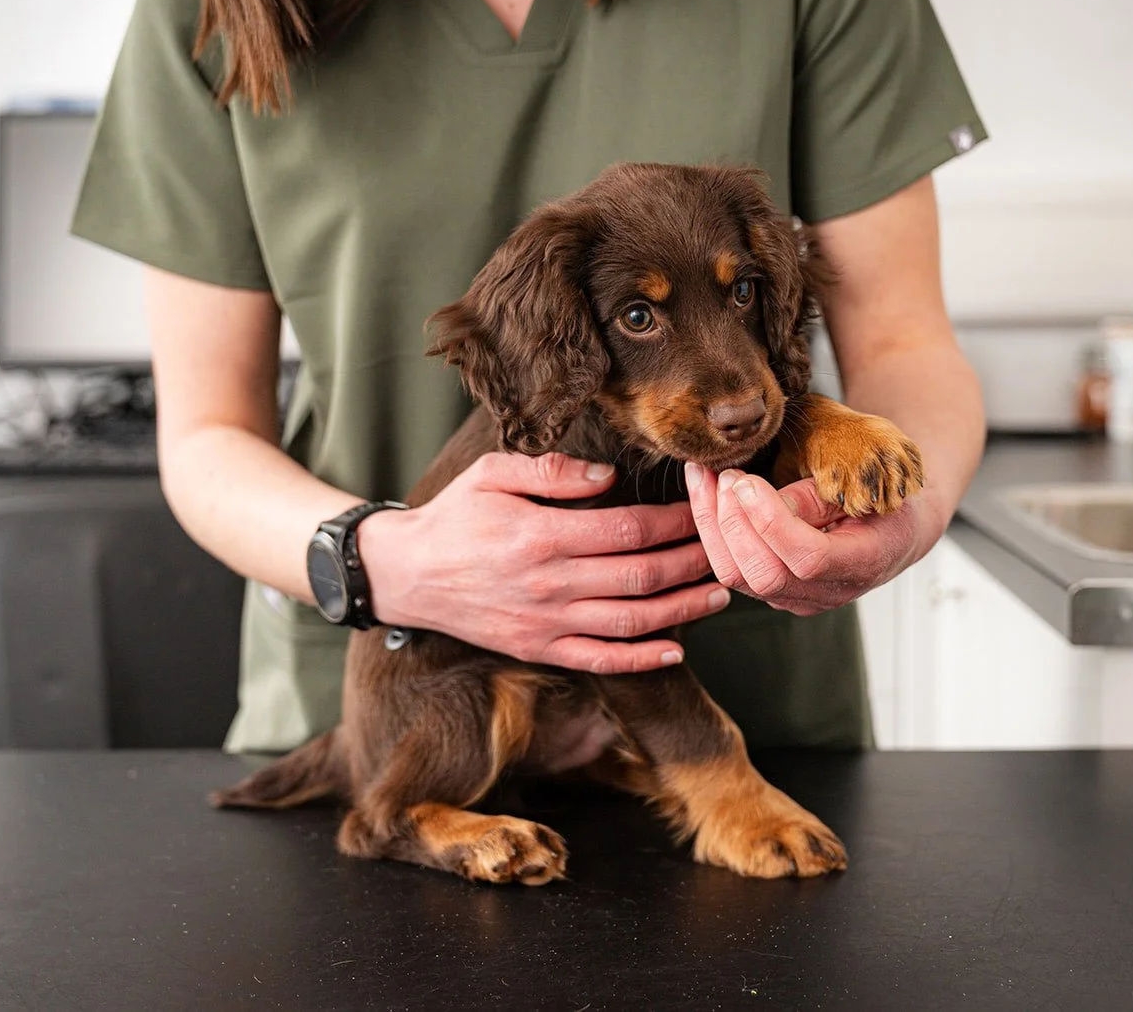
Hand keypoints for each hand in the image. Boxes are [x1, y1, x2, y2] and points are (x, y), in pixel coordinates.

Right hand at [358, 452, 730, 673]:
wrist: (407, 574)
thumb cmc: (454, 516)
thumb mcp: (493, 473)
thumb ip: (552, 471)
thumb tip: (608, 476)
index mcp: (541, 534)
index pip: (627, 529)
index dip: (672, 521)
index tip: (701, 509)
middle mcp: (549, 583)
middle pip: (640, 575)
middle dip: (691, 562)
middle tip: (724, 549)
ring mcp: (546, 622)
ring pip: (630, 621)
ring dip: (682, 610)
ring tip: (718, 595)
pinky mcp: (539, 649)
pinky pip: (600, 660)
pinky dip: (641, 659)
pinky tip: (675, 650)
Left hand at [684, 462, 942, 616]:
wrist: (894, 533)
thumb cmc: (883, 503)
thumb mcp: (861, 488)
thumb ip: (813, 498)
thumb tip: (754, 498)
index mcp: (863, 562)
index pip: (809, 559)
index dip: (771, 522)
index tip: (748, 483)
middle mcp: (828, 592)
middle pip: (764, 575)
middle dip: (733, 522)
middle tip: (725, 476)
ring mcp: (797, 598)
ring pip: (738, 576)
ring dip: (713, 524)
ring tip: (704, 478)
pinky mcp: (774, 592)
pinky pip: (732, 569)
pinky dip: (712, 530)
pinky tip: (704, 494)